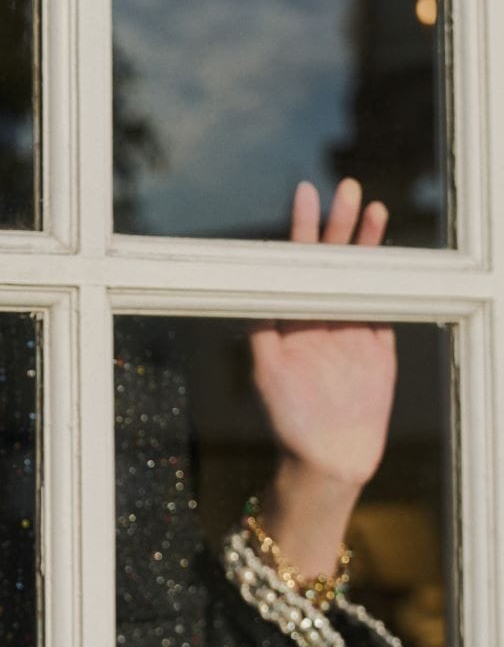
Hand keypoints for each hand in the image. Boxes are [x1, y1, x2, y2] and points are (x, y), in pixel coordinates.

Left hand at [249, 179, 396, 490]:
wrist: (330, 458)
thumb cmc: (290, 419)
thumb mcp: (268, 370)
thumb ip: (264, 327)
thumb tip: (251, 285)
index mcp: (291, 317)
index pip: (295, 263)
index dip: (301, 230)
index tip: (305, 196)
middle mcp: (319, 316)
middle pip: (331, 261)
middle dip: (339, 225)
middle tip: (348, 188)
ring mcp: (350, 328)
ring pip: (361, 276)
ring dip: (368, 245)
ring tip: (375, 209)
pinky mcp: (377, 344)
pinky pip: (384, 304)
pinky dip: (390, 280)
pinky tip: (393, 256)